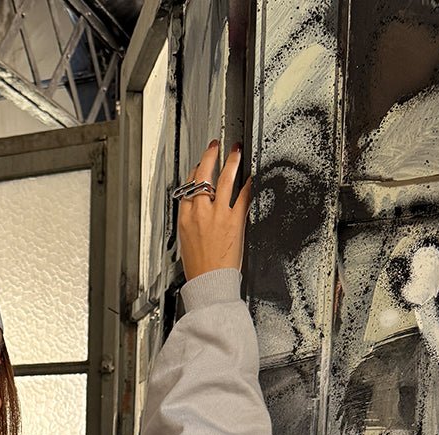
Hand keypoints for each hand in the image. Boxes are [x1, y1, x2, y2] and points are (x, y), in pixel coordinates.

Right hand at [177, 140, 251, 281]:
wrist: (209, 282)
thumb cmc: (199, 268)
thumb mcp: (187, 242)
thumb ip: (193, 223)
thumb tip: (199, 212)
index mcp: (185, 219)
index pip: (188, 187)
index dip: (194, 173)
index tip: (199, 167)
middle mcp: (200, 213)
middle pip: (202, 176)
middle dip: (209, 157)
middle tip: (215, 147)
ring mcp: (217, 215)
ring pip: (224, 179)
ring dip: (231, 161)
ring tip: (235, 151)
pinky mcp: (234, 221)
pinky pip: (243, 196)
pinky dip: (249, 184)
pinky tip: (252, 177)